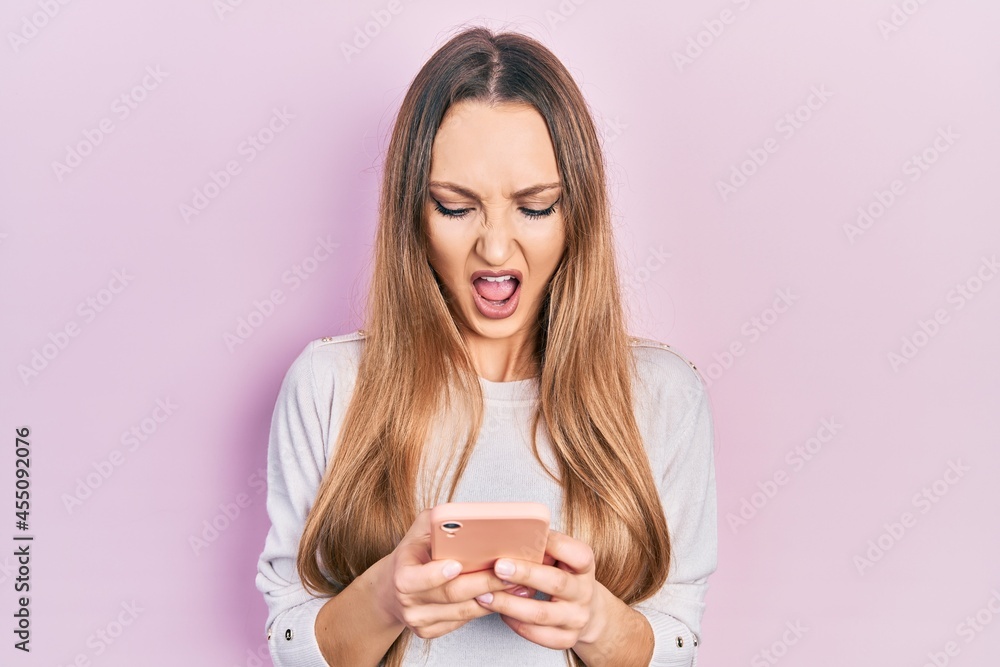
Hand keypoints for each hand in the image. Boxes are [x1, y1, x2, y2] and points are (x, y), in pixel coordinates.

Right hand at [374, 508, 527, 638]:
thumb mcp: (417, 532)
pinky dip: (486, 607)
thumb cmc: (412, 554)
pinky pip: (464, 620)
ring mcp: (420, 621)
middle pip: (452, 595)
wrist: (391, 590)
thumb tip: (463, 514)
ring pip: (464, 611)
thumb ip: (437, 522)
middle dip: (483, 583)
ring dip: (494, 598)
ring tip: (518, 584)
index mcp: (401, 576)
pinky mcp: (432, 632)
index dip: (437, 573)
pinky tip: (504, 596)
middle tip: (509, 571)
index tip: (457, 564)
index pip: (418, 579)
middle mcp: (409, 603)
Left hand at [473, 529, 605, 649]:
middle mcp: (584, 592)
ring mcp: (577, 618)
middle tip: (498, 567)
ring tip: (485, 595)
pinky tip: (500, 612)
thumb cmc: (564, 575)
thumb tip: (509, 538)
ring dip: (509, 604)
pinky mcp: (566, 639)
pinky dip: (515, 623)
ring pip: (541, 614)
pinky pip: (537, 635)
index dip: (552, 544)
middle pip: (556, 583)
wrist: (586, 611)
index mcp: (584, 566)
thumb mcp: (562, 558)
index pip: (576, 554)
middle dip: (525, 574)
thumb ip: (544, 549)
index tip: (523, 536)